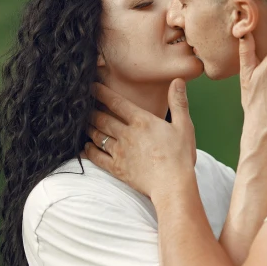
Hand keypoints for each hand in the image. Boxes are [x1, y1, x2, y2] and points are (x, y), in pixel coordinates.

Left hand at [85, 80, 196, 197]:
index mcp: (142, 121)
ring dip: (89, 128)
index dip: (102, 93)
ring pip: (98, 136)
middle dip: (90, 110)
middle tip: (82, 104)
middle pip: (102, 118)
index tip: (91, 86)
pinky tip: (86, 147)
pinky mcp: (117, 168)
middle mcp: (127, 134)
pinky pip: (97, 157)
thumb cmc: (180, 156)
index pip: (117, 103)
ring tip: (82, 122)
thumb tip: (177, 80)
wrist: (172, 185)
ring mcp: (119, 152)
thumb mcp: (184, 126)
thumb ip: (178, 102)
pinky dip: (89, 151)